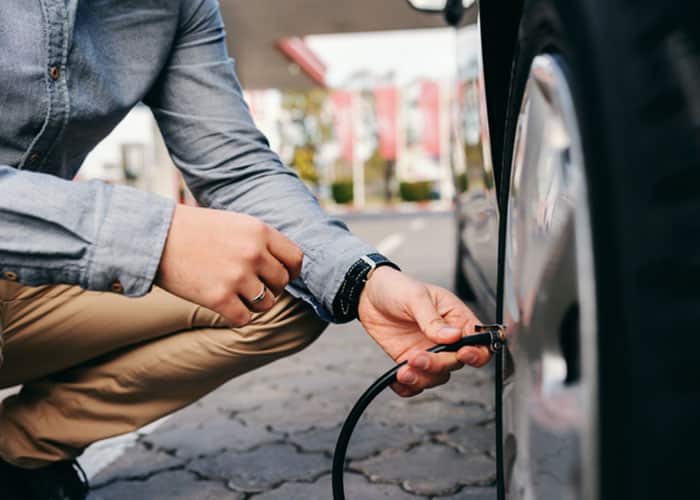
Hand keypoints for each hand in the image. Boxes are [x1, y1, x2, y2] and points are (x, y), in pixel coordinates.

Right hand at [156, 204, 302, 325]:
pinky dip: (237, 316)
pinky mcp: (219, 299)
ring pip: (266, 303)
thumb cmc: (194, 229)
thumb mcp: (234, 223)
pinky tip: (224, 305)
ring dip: (254, 303)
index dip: (291, 270)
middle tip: (250, 284)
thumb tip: (285, 265)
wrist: (154, 237)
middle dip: (269, 287)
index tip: (280, 275)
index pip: (296, 259)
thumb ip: (260, 241)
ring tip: (236, 294)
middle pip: (282, 283)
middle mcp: (253, 253)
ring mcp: (237, 277)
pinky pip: (244, 318)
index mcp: (260, 231)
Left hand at [358, 267, 490, 396]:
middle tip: (417, 357)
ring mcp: (429, 351)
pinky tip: (398, 381)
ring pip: (437, 376)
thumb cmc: (397, 287)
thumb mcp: (416, 297)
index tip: (462, 354)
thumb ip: (433, 319)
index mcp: (456, 318)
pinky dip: (408, 387)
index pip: (478, 341)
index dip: (476, 353)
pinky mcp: (410, 361)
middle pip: (456, 363)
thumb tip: (453, 336)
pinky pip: (416, 382)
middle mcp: (446, 339)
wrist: (368, 294)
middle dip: (437, 364)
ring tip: (404, 370)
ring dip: (422, 377)